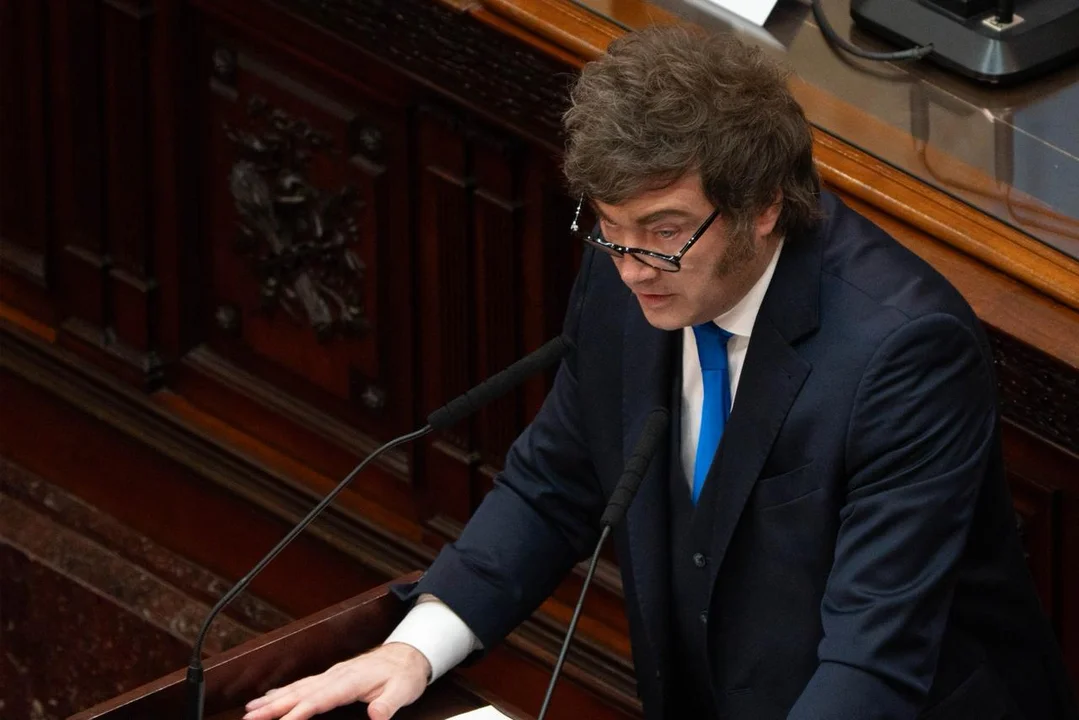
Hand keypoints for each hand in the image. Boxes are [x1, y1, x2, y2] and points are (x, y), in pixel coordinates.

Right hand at [243, 642, 431, 719]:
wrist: (409, 653)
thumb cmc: (404, 674)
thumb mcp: (403, 691)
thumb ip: (388, 704)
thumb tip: (376, 716)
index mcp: (350, 680)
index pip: (319, 699)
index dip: (298, 712)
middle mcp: (336, 675)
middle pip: (300, 692)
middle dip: (273, 706)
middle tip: (249, 717)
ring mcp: (332, 674)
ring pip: (297, 687)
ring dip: (273, 698)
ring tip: (250, 709)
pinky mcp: (332, 676)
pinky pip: (303, 684)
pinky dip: (284, 690)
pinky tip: (272, 696)